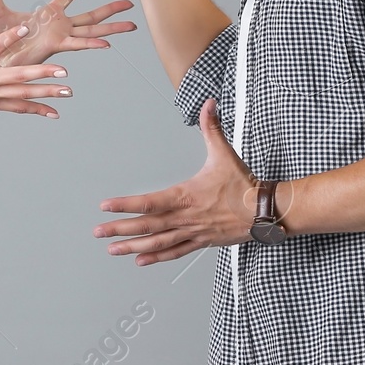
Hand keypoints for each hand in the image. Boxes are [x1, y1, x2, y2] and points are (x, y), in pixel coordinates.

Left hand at [0, 0, 135, 64]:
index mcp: (49, 14)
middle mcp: (59, 26)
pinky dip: (91, 43)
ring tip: (131, 25)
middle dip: (111, 9)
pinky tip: (106, 43)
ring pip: (92, 30)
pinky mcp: (55, 47)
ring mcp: (60, 37)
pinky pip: (77, 44)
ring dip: (111, 28)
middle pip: (91, 15)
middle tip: (130, 4)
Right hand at [0, 2, 70, 144]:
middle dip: (41, 73)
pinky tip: (54, 111)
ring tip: (68, 90)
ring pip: (22, 95)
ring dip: (46, 92)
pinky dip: (36, 109)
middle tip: (63, 69)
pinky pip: (18, 108)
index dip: (9, 38)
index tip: (26, 28)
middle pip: (17, 77)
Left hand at [93, 99, 258, 264]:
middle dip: (120, 229)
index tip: (106, 206)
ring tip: (113, 250)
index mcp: (186, 195)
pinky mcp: (201, 242)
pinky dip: (157, 257)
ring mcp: (192, 231)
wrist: (265, 211)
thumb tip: (209, 104)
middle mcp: (185, 217)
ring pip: (157, 242)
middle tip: (99, 232)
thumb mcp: (224, 153)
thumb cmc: (244, 185)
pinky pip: (175, 251)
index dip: (125, 205)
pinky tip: (141, 260)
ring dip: (133, 247)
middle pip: (147, 225)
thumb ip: (211, 128)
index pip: (149, 202)